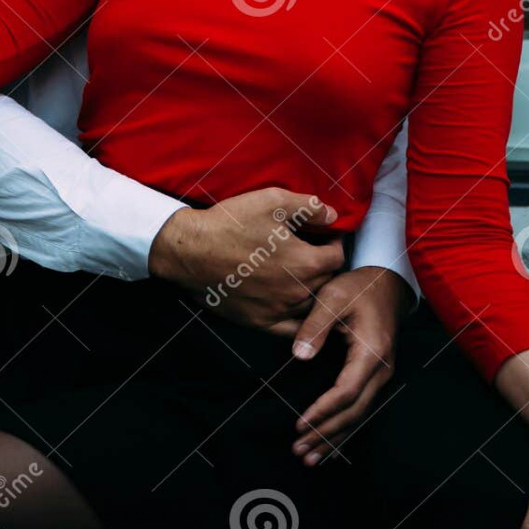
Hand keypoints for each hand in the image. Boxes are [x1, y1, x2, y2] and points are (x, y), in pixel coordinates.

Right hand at [149, 188, 344, 329]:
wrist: (190, 252)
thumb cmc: (231, 223)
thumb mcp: (272, 201)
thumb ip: (308, 207)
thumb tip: (332, 215)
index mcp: (306, 262)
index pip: (338, 257)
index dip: (334, 243)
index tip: (325, 237)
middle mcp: (297, 291)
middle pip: (328, 282)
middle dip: (324, 267)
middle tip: (313, 253)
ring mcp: (278, 310)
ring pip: (312, 305)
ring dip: (313, 290)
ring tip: (302, 276)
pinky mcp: (259, 322)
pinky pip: (291, 328)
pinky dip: (298, 318)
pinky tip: (293, 304)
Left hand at [290, 267, 412, 463]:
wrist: (387, 285)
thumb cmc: (358, 289)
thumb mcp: (333, 298)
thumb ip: (314, 326)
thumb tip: (300, 357)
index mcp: (371, 354)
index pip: (346, 392)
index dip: (323, 411)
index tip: (300, 424)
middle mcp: (381, 371)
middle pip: (353, 412)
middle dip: (325, 434)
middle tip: (298, 449)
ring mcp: (381, 377)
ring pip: (358, 416)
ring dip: (334, 439)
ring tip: (309, 457)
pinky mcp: (375, 378)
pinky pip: (360, 410)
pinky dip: (343, 429)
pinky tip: (328, 444)